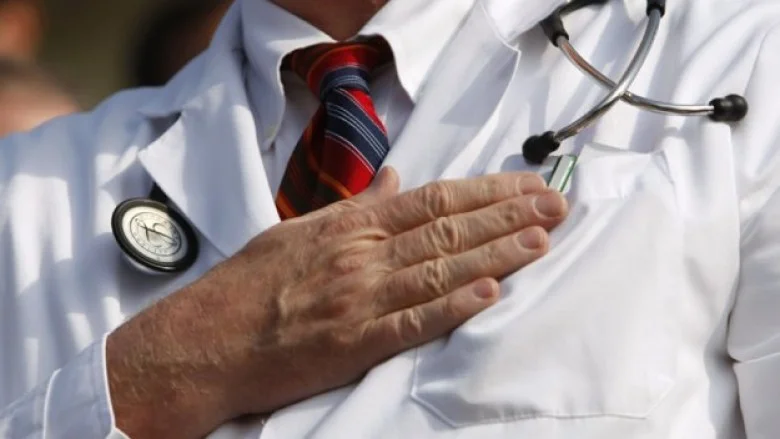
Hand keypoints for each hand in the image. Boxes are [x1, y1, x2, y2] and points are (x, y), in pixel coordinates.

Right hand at [107, 168, 568, 438]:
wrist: (206, 339)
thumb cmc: (250, 284)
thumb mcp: (300, 230)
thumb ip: (354, 206)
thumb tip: (395, 180)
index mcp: (349, 225)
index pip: (431, 200)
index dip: (485, 190)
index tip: (525, 184)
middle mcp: (360, 255)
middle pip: (447, 230)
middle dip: (507, 215)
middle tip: (555, 204)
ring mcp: (359, 298)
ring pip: (440, 270)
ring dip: (496, 254)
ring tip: (541, 239)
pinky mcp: (353, 343)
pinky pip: (412, 321)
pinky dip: (454, 306)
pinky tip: (491, 293)